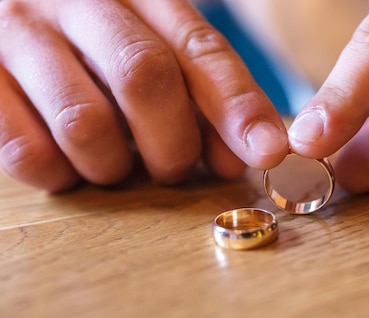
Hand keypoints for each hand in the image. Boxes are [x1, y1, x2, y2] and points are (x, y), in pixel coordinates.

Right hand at [0, 0, 287, 190]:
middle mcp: (77, 3)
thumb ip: (201, 91)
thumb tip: (246, 152)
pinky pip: (26, 152)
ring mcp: (19, 36)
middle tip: (173, 167)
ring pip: (85, 123)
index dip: (237, 105)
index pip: (199, 49)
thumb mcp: (154, 46)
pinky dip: (61, 175)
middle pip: (145, 78)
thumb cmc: (96, 43)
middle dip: (173, 144)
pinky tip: (69, 163)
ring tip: (115, 163)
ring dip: (114, 166)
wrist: (8, 10)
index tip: (267, 151)